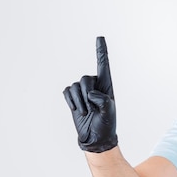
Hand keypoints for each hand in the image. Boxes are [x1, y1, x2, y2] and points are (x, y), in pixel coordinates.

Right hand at [63, 37, 117, 152]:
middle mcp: (95, 86)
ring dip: (79, 101)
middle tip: (92, 109)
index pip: (103, 65)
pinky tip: (78, 110)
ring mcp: (83, 92)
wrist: (95, 138)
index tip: (100, 37)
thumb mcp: (109, 113)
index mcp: (107, 86)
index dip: (101, 51)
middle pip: (85, 78)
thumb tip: (91, 93)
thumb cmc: (106, 125)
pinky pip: (67, 91)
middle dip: (86, 95)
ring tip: (87, 113)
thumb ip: (103, 101)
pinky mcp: (73, 98)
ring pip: (75, 86)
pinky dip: (71, 101)